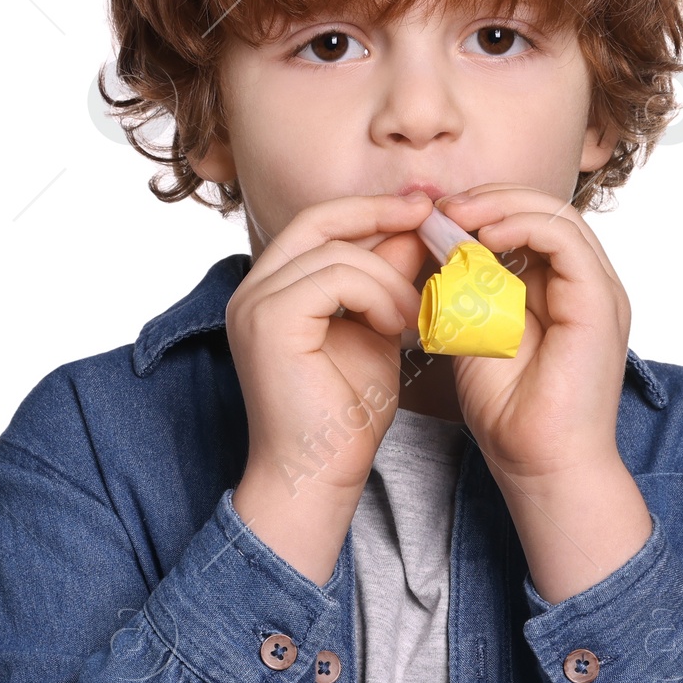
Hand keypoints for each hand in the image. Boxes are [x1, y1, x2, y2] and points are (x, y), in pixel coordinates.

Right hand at [228, 191, 432, 583]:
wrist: (321, 474)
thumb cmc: (346, 414)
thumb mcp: (376, 330)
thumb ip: (386, 279)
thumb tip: (414, 228)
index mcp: (273, 289)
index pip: (319, 224)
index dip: (371, 209)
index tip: (422, 208)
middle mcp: (252, 289)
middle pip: (319, 220)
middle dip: (379, 213)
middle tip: (430, 215)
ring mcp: (255, 303)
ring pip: (337, 252)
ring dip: (390, 279)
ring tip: (417, 317)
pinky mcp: (269, 321)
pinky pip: (335, 277)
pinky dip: (377, 295)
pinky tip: (396, 327)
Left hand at [433, 183, 631, 482]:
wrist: (539, 463)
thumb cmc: (509, 412)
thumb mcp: (472, 330)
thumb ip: (463, 285)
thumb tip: (436, 237)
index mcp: (560, 291)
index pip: (529, 224)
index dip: (484, 211)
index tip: (435, 219)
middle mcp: (585, 285)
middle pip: (546, 211)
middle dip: (491, 200)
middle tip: (443, 207)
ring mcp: (598, 291)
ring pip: (558, 216)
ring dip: (503, 206)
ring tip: (458, 216)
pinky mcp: (599, 302)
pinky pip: (564, 239)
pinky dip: (521, 225)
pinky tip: (484, 235)